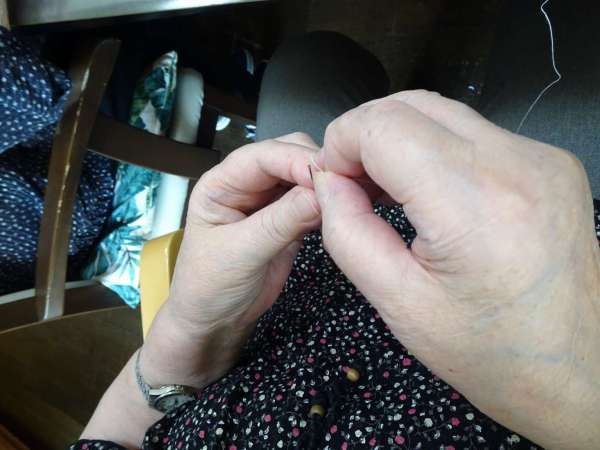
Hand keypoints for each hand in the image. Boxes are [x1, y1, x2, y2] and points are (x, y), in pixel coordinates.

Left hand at [142, 133, 319, 387]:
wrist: (216, 322)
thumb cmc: (210, 288)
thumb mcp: (242, 253)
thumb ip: (281, 222)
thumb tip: (322, 195)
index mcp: (221, 183)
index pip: (262, 157)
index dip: (295, 160)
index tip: (326, 175)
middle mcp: (246, 184)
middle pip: (287, 155)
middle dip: (314, 167)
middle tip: (343, 186)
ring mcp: (269, 200)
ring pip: (304, 176)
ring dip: (325, 184)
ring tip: (348, 197)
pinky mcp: (289, 219)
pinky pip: (313, 201)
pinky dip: (328, 204)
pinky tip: (341, 211)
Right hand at [312, 90, 599, 449]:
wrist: (580, 368)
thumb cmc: (491, 351)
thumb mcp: (399, 303)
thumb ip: (348, 234)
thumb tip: (328, 183)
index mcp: (473, 204)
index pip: (382, 125)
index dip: (341, 143)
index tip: (333, 181)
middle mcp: (515, 164)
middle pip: (409, 104)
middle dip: (365, 136)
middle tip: (353, 184)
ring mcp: (540, 157)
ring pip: (442, 111)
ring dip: (400, 139)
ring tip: (388, 189)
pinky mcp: (551, 162)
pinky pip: (475, 132)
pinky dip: (437, 149)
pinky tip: (431, 191)